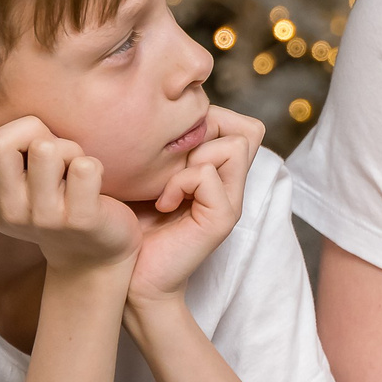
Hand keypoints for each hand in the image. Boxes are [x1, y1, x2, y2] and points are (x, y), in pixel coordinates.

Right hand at [0, 117, 138, 276]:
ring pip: (44, 148)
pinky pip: (84, 167)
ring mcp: (43, 219)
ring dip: (66, 148)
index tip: (17, 153)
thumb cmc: (49, 201)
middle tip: (49, 155)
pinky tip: (91, 185)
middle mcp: (7, 215)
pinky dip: (92, 164)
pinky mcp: (81, 220)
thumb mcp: (10, 188)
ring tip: (70, 170)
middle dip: (29, 132)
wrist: (92, 254)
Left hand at [129, 107, 261, 307]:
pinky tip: (163, 203)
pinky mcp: (222, 218)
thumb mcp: (149, 172)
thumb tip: (164, 106)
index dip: (215, 119)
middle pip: (248, 129)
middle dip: (207, 133)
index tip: (175, 144)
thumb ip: (167, 146)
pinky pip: (209, 175)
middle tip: (172, 163)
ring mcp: (231, 202)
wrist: (132, 274)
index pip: (243, 124)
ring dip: (195, 157)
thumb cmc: (133, 222)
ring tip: (169, 185)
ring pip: (235, 145)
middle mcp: (231, 184)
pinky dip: (180, 183)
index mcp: (219, 171)